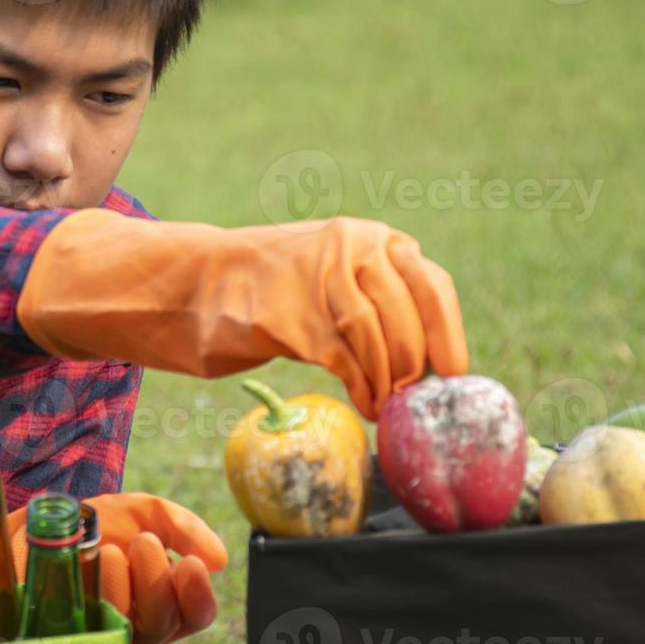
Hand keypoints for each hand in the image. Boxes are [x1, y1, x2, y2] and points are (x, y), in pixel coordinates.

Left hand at [7, 493, 226, 643]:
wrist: (44, 521)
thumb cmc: (99, 523)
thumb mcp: (144, 513)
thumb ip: (181, 528)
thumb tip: (218, 559)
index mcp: (165, 599)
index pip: (196, 614)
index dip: (198, 595)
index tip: (189, 563)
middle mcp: (138, 624)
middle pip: (163, 624)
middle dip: (156, 581)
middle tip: (144, 542)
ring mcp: (103, 633)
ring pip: (126, 630)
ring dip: (123, 586)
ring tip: (110, 550)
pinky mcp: (69, 635)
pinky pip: (88, 630)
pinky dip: (93, 598)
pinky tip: (88, 565)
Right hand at [18, 209, 467, 419]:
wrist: (189, 283)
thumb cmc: (266, 290)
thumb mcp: (329, 276)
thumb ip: (374, 296)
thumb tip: (427, 351)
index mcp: (365, 238)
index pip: (430, 285)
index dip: (448, 334)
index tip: (455, 373)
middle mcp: (350, 248)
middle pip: (408, 318)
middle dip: (414, 366)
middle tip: (410, 400)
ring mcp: (320, 279)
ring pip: (380, 340)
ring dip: (388, 383)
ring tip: (382, 405)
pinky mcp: (292, 316)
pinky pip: (347, 361)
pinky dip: (362, 388)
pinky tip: (362, 402)